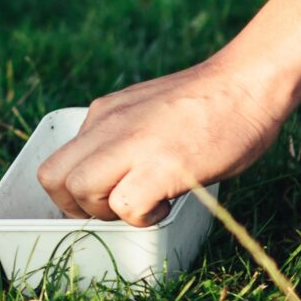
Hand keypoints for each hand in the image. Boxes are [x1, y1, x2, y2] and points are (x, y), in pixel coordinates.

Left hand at [35, 59, 288, 224]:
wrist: (247, 83)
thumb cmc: (209, 103)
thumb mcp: (146, 111)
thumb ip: (121, 136)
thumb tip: (113, 174)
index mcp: (103, 115)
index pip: (56, 164)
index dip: (72, 194)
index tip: (102, 200)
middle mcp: (108, 126)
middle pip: (54, 179)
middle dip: (79, 208)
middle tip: (117, 207)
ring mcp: (133, 144)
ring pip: (81, 191)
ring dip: (109, 212)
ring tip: (144, 203)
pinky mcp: (162, 165)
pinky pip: (127, 206)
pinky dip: (143, 218)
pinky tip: (167, 204)